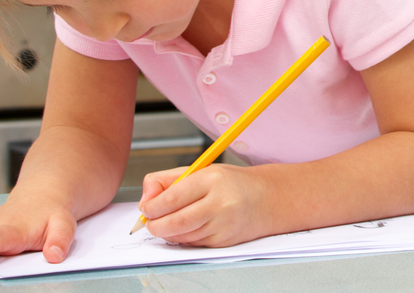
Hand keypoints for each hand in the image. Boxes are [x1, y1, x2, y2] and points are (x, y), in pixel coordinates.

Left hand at [136, 163, 274, 246]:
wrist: (268, 199)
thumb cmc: (232, 183)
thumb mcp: (202, 171)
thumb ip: (167, 180)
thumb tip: (145, 199)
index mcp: (212, 179)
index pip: (170, 198)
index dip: (151, 207)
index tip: (146, 208)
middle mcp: (220, 203)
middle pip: (173, 222)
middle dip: (155, 225)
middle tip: (151, 221)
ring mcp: (223, 225)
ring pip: (180, 236)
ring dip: (169, 232)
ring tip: (172, 221)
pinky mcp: (223, 242)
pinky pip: (192, 244)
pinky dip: (184, 238)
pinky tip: (191, 227)